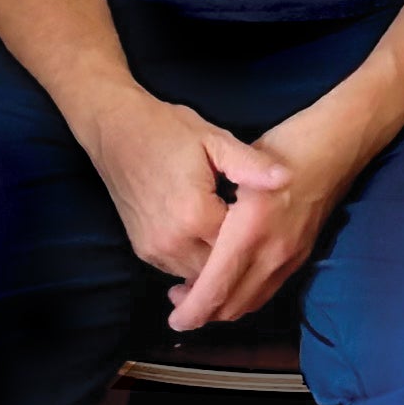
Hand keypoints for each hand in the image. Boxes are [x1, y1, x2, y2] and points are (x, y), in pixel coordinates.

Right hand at [85, 84, 290, 284]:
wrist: (116, 129)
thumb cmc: (168, 130)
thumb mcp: (215, 140)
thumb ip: (251, 165)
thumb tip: (287, 178)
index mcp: (195, 216)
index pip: (239, 248)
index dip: (258, 236)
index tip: (270, 220)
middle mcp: (172, 241)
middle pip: (220, 270)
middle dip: (239, 256)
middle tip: (257, 234)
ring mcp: (154, 250)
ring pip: (198, 275)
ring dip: (217, 262)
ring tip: (236, 238)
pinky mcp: (142, 250)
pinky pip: (178, 268)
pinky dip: (196, 260)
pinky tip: (210, 239)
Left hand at [164, 99, 366, 332]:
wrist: (338, 146)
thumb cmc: (286, 144)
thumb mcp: (240, 162)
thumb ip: (216, 206)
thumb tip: (189, 239)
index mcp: (251, 228)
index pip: (216, 288)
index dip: (192, 311)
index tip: (173, 318)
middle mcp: (272, 252)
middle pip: (232, 306)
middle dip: (202, 314)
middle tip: (178, 300)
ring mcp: (290, 257)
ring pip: (250, 304)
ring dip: (223, 309)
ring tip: (199, 293)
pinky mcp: (301, 256)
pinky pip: (267, 292)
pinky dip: (244, 297)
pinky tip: (231, 280)